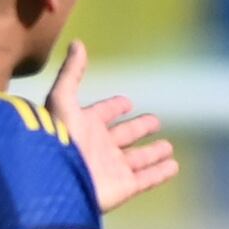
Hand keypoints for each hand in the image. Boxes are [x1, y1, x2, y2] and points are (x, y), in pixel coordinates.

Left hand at [49, 41, 179, 212]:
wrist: (55, 178)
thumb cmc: (56, 137)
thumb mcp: (61, 98)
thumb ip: (72, 73)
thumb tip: (78, 42)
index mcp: (84, 125)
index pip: (102, 113)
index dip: (113, 107)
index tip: (126, 102)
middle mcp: (99, 146)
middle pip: (124, 135)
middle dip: (138, 128)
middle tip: (154, 121)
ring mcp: (112, 167)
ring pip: (138, 158)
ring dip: (153, 153)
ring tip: (168, 147)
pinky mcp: (123, 186)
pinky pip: (147, 178)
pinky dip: (160, 173)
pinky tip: (174, 166)